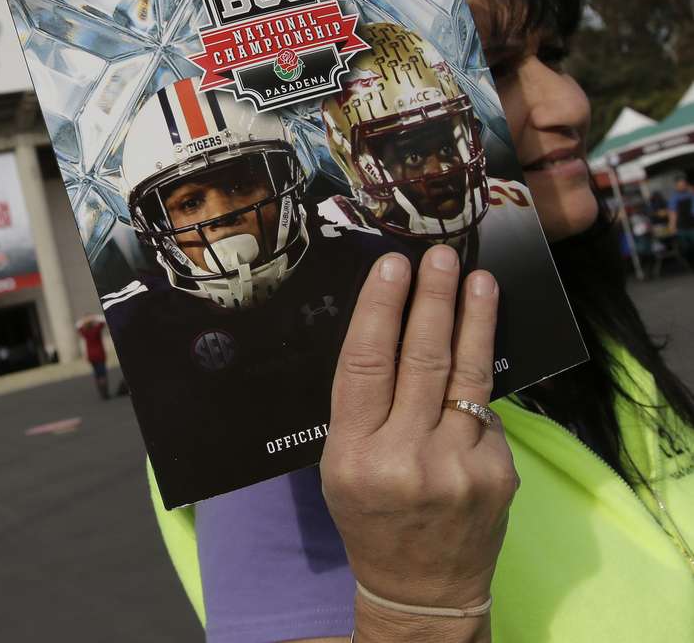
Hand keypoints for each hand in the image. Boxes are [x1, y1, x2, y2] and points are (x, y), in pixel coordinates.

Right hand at [319, 245, 517, 610]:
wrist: (421, 584)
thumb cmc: (369, 514)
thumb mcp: (340, 465)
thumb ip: (363, 406)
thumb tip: (391, 328)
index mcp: (353, 454)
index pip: (366, 365)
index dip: (380, 309)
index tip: (392, 267)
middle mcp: (405, 458)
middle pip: (422, 359)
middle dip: (433, 300)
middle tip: (439, 256)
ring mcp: (458, 467)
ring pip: (466, 375)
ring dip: (474, 319)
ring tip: (477, 278)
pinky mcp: (499, 474)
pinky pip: (486, 411)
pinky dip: (478, 381)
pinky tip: (477, 352)